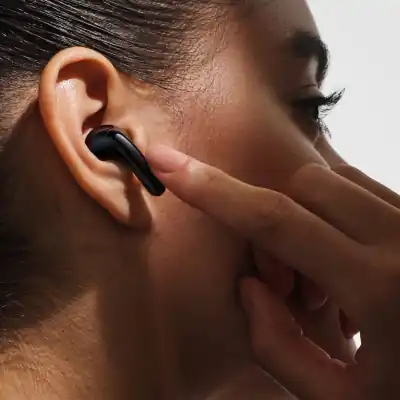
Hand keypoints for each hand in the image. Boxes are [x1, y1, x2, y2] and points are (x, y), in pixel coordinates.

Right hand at [146, 145, 399, 398]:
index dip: (212, 189)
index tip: (168, 162)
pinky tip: (351, 256)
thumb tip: (249, 286)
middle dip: (273, 217)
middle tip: (288, 276)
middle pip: (304, 186)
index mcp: (382, 292)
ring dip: (307, 214)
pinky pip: (364, 187)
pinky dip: (337, 210)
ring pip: (335, 179)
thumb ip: (277, 344)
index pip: (274, 220)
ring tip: (328, 272)